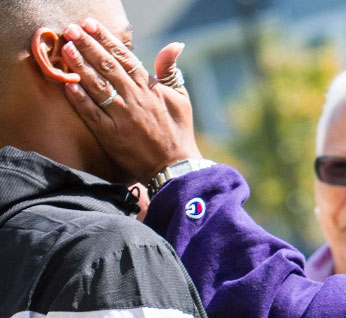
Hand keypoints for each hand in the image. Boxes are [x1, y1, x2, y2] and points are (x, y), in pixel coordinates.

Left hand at [62, 17, 201, 183]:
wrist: (175, 166)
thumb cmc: (179, 131)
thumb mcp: (181, 98)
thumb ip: (170, 70)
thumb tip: (175, 44)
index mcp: (151, 88)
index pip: (126, 57)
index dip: (107, 40)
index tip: (92, 25)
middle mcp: (136, 99)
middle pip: (108, 66)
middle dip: (89, 46)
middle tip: (72, 29)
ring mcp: (123, 117)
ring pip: (98, 86)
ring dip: (80, 66)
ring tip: (67, 49)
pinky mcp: (111, 135)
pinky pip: (92, 113)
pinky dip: (80, 99)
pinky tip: (68, 85)